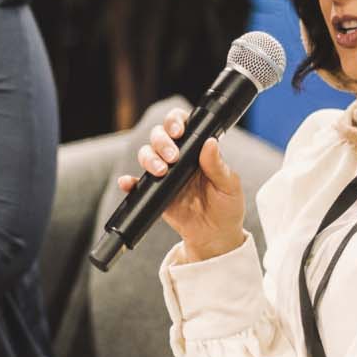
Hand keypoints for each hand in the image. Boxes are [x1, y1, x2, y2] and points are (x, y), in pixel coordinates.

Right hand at [116, 108, 245, 261]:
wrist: (215, 235)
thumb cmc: (226, 207)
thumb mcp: (229, 185)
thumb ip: (218, 165)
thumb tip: (210, 142)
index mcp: (197, 150)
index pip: (182, 125)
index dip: (175, 121)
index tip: (178, 131)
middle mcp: (178, 157)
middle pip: (159, 136)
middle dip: (161, 141)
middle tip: (172, 157)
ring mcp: (164, 174)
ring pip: (146, 154)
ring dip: (149, 158)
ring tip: (160, 171)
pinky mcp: (154, 193)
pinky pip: (136, 184)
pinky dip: (129, 182)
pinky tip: (127, 183)